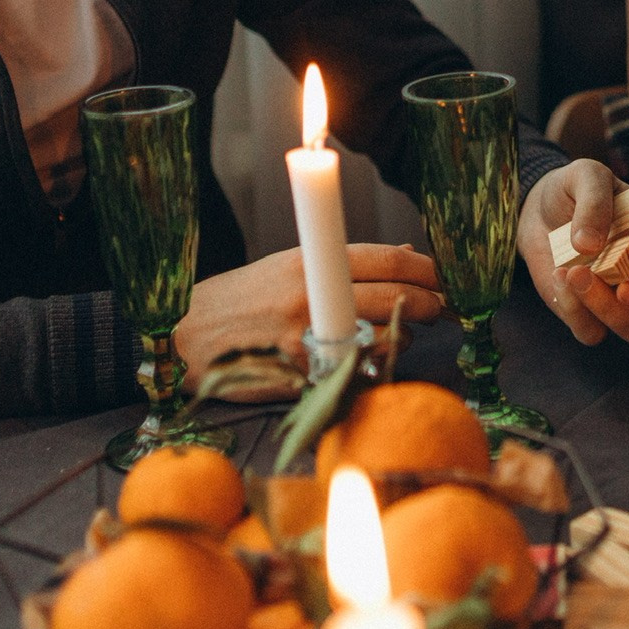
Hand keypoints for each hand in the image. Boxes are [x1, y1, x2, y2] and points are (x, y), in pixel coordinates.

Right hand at [173, 243, 446, 373]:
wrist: (184, 335)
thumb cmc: (238, 300)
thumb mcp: (285, 267)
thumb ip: (336, 264)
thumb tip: (398, 258)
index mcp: (308, 260)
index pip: (383, 258)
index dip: (422, 266)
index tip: (443, 273)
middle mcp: (310, 292)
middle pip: (392, 294)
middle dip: (430, 300)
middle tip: (444, 306)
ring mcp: (305, 334)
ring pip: (380, 332)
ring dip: (406, 333)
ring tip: (413, 331)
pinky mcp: (298, 370)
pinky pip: (354, 366)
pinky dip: (373, 363)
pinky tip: (379, 358)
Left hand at [518, 159, 628, 344]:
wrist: (538, 209)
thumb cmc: (575, 189)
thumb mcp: (586, 176)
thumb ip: (595, 201)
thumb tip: (590, 244)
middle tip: (625, 290)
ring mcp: (621, 301)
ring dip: (607, 310)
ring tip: (572, 273)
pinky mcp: (589, 316)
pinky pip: (593, 333)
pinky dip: (575, 313)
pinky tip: (558, 278)